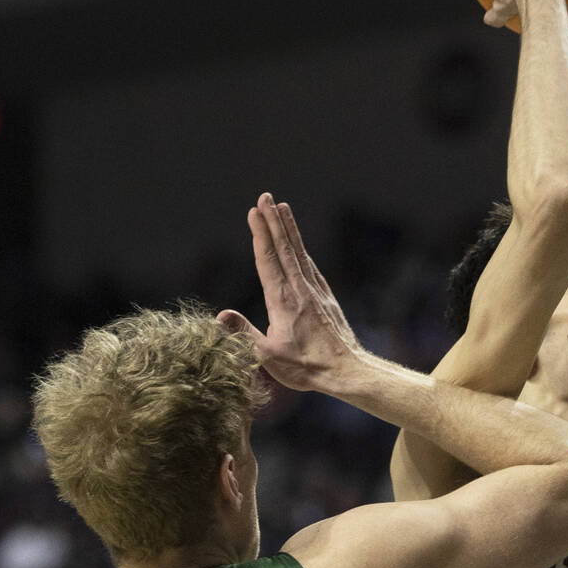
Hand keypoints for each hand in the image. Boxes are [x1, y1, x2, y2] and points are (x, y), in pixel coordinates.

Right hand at [218, 195, 358, 391]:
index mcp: (283, 300)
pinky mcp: (327, 299)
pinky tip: (300, 247)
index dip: (260, 233)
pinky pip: (311, 267)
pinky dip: (302, 250)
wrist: (347, 371)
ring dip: (289, 229)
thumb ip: (243, 333)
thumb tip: (220, 314)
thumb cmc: (306, 367)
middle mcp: (301, 289)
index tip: (254, 211)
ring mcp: (316, 292)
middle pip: (284, 248)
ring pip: (300, 253)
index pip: (267, 259)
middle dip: (273, 220)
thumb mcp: (267, 356)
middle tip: (266, 196)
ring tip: (283, 208)